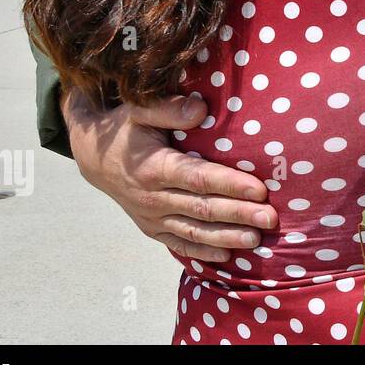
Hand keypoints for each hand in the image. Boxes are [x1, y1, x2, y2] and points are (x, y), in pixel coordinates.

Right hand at [63, 89, 277, 261]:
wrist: (94, 159)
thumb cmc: (125, 130)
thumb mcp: (138, 111)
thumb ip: (168, 109)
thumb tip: (201, 109)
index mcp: (153, 168)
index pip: (198, 179)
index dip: (229, 185)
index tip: (259, 189)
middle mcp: (152, 197)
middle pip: (202, 209)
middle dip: (238, 214)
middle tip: (270, 218)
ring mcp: (151, 217)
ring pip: (194, 231)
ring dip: (226, 237)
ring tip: (257, 239)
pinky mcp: (151, 229)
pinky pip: (178, 244)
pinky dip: (202, 252)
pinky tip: (228, 255)